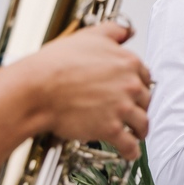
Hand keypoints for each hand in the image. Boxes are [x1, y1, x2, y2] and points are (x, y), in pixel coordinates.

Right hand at [26, 21, 151, 159]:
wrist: (37, 89)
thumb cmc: (55, 64)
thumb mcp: (88, 37)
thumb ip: (112, 32)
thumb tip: (126, 32)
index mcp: (127, 62)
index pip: (145, 76)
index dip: (139, 85)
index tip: (135, 91)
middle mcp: (129, 84)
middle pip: (146, 99)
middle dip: (140, 107)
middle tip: (134, 112)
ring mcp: (121, 107)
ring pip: (142, 123)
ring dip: (141, 130)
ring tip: (136, 134)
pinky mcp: (111, 128)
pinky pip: (129, 144)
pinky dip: (131, 151)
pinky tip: (129, 152)